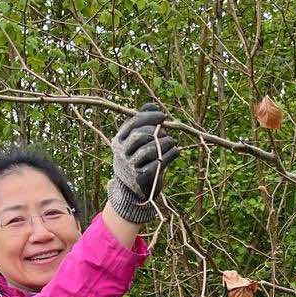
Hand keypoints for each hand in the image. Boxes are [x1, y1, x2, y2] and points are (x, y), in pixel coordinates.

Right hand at [109, 105, 179, 223]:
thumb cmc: (138, 160)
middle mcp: (121, 153)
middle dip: (157, 131)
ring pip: (149, 150)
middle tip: (166, 133)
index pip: (133, 122)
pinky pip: (158, 164)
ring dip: (165, 143)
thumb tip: (151, 105)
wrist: (132, 191)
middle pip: (140, 135)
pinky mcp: (141, 179)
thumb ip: (143, 124)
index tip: (163, 116)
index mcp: (118, 140)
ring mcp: (130, 167)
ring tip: (172, 141)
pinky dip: (170, 155)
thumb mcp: (136, 142)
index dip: (150, 117)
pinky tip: (176, 151)